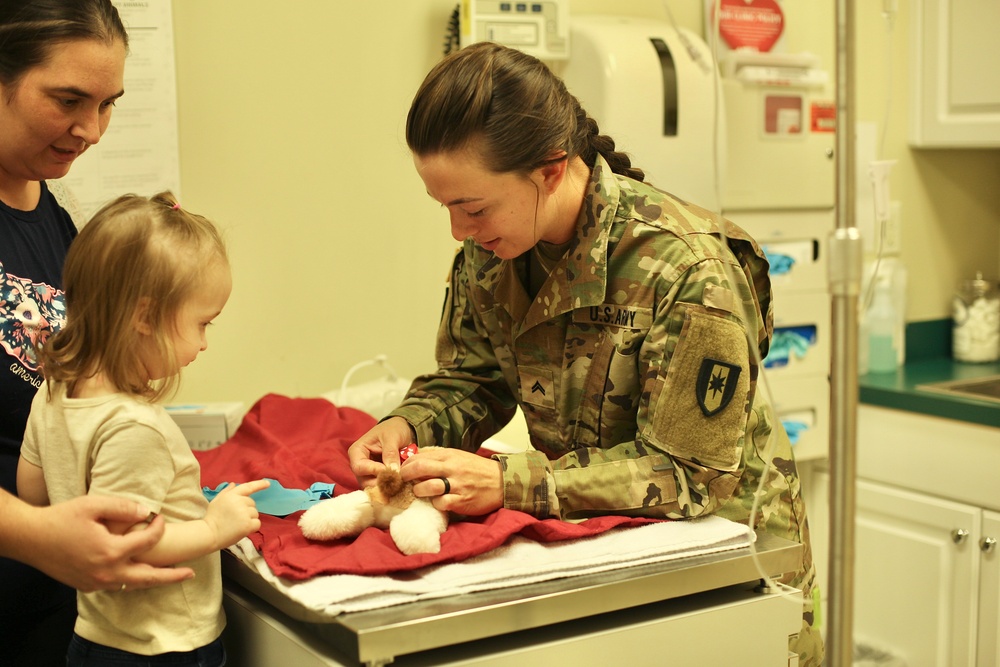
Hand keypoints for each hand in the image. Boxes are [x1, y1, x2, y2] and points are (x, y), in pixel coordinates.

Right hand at [23, 495, 195, 591]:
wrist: (31, 538)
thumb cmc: (61, 518)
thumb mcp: (94, 504)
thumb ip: (124, 507)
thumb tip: (147, 511)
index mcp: (111, 551)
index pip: (147, 541)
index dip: (158, 527)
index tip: (159, 517)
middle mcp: (106, 572)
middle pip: (148, 577)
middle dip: (171, 576)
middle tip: (190, 573)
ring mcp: (96, 582)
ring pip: (132, 585)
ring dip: (152, 580)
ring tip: (171, 577)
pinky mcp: (86, 586)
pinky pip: (116, 585)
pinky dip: (131, 581)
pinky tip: (139, 574)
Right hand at [203, 479, 268, 548]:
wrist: (209, 534)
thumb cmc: (212, 518)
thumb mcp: (217, 501)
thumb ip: (226, 492)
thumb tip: (234, 484)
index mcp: (232, 495)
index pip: (248, 487)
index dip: (259, 484)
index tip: (268, 483)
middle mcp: (239, 502)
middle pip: (252, 503)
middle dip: (247, 509)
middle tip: (235, 517)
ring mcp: (244, 513)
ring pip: (255, 513)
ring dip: (249, 518)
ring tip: (237, 524)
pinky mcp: (248, 524)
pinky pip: (257, 523)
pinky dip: (252, 527)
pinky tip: (243, 529)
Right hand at [347, 417, 413, 486]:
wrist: (403, 430)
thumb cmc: (394, 429)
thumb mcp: (392, 437)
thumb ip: (390, 453)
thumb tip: (392, 471)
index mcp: (357, 452)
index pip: (360, 467)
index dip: (375, 471)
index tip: (391, 471)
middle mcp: (360, 465)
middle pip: (365, 481)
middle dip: (381, 483)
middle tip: (398, 482)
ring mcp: (369, 473)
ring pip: (374, 487)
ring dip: (387, 487)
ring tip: (402, 483)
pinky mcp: (379, 478)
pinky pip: (383, 487)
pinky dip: (392, 487)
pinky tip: (402, 484)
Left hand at [400, 447, 503, 515]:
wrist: (501, 481)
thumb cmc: (477, 469)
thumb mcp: (459, 457)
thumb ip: (439, 458)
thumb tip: (416, 460)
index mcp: (450, 455)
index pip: (421, 456)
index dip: (407, 464)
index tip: (402, 470)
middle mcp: (452, 468)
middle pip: (421, 468)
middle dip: (406, 475)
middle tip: (402, 481)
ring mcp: (457, 485)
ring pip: (428, 487)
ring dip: (418, 490)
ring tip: (419, 492)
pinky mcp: (462, 501)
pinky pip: (441, 503)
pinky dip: (435, 504)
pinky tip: (437, 502)